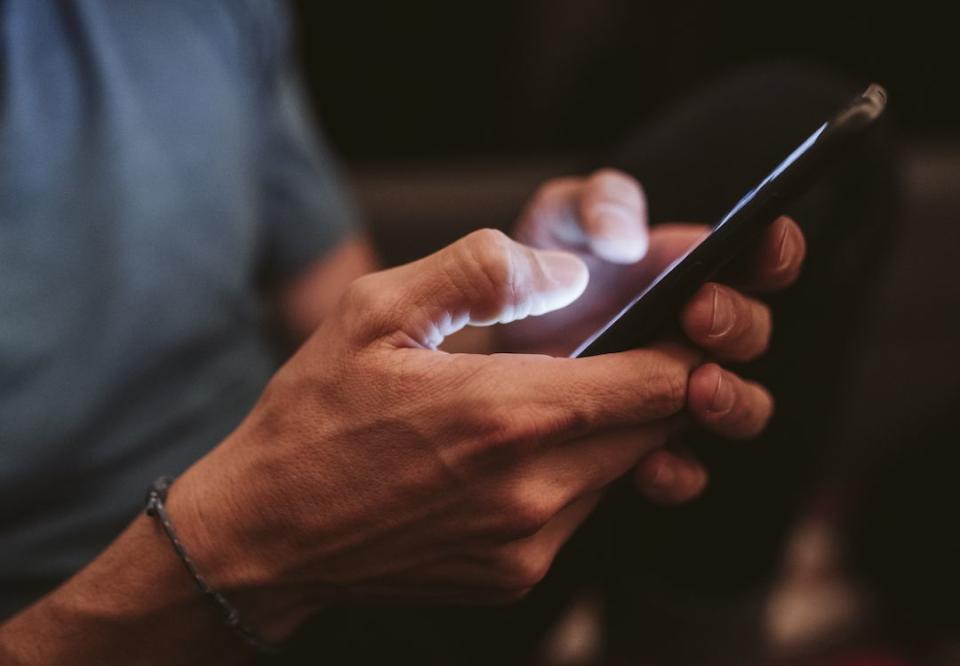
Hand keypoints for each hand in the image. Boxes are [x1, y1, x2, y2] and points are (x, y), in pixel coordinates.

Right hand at [170, 229, 708, 638]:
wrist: (265, 533)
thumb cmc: (313, 415)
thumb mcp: (375, 312)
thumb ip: (480, 272)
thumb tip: (567, 272)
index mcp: (507, 413)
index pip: (658, 380)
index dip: (682, 345)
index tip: (678, 319)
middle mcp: (533, 490)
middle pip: (652, 427)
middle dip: (645, 384)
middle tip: (604, 350)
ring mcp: (528, 544)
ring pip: (618, 470)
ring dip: (604, 430)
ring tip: (540, 399)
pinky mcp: (516, 575)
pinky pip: (578, 511)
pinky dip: (567, 474)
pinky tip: (507, 452)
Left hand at [503, 169, 806, 502]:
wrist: (490, 339)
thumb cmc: (534, 268)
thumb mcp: (558, 219)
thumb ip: (596, 206)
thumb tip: (628, 241)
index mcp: (688, 267)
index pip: (762, 256)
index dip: (776, 250)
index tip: (761, 244)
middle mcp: (696, 330)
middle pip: (753, 333)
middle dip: (736, 323)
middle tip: (696, 315)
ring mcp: (676, 389)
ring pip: (741, 405)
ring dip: (732, 400)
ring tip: (698, 390)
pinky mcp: (645, 440)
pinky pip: (685, 469)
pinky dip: (678, 471)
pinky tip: (650, 464)